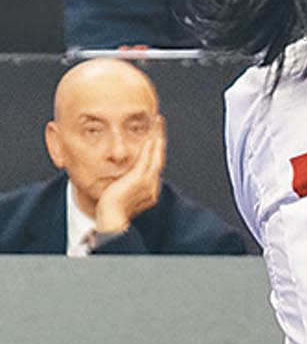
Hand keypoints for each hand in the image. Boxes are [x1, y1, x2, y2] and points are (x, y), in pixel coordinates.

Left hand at [94, 120, 164, 234]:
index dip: (154, 150)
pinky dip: (151, 143)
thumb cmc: (109, 212)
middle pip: (159, 157)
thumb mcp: (117, 196)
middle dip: (159, 139)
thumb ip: (120, 186)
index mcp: (148, 190)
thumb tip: (114, 180)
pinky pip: (149, 157)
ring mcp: (148, 181)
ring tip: (157, 123)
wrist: (110, 220)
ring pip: (156, 154)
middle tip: (159, 123)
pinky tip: (150, 133)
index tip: (153, 138)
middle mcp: (152, 185)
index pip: (153, 165)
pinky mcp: (141, 178)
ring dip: (157, 137)